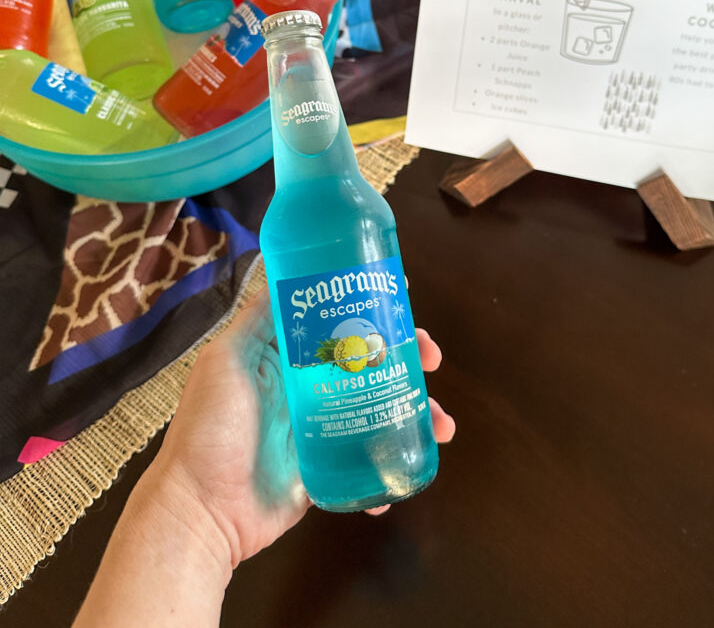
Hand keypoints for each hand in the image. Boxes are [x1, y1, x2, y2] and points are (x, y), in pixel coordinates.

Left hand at [153, 285, 454, 567]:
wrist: (201, 510)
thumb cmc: (209, 429)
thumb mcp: (226, 359)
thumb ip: (257, 320)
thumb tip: (285, 273)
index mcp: (284, 356)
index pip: (336, 321)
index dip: (371, 308)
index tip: (404, 297)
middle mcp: (305, 386)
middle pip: (367, 360)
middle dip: (406, 356)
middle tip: (431, 357)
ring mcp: (320, 427)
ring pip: (378, 407)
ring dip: (415, 410)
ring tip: (441, 422)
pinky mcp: (327, 466)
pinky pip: (369, 459)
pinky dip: (393, 463)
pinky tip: (412, 466)